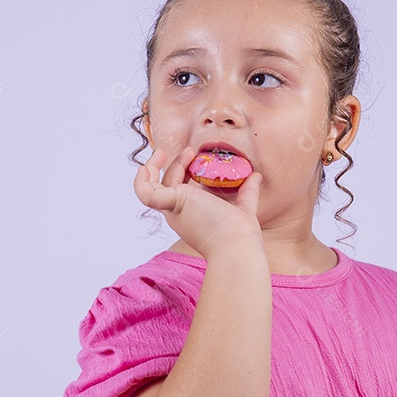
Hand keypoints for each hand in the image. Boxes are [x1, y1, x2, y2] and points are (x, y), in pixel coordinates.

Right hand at [133, 146, 263, 258]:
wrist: (237, 246)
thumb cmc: (240, 235)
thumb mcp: (244, 207)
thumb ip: (247, 191)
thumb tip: (256, 176)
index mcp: (191, 214)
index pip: (178, 188)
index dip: (181, 169)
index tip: (193, 153)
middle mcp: (178, 213)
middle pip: (164, 185)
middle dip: (170, 165)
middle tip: (186, 150)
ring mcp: (173, 209)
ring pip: (149, 188)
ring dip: (152, 168)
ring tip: (161, 152)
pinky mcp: (172, 203)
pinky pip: (144, 192)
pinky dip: (141, 179)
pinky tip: (147, 165)